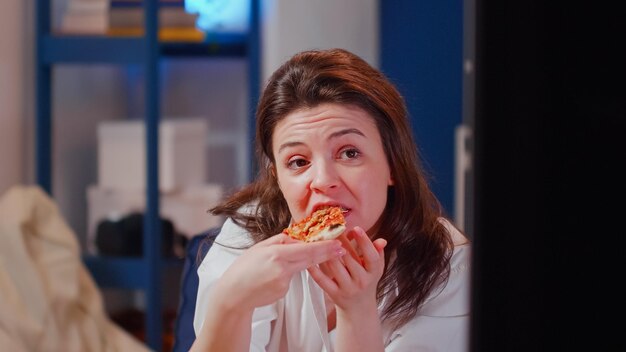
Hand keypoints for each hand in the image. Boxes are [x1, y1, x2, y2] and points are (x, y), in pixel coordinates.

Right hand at [212, 233, 346, 312]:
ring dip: (297, 263)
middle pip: (310, 259)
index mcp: (276, 254)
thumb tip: (299, 237)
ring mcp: (284, 282)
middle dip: (327, 254)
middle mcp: (282, 269)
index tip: (338, 243)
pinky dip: (284, 275)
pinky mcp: (283, 291)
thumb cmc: (243, 268)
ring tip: (272, 265)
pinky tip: (268, 278)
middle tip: (341, 249)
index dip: (324, 247)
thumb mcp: (260, 247)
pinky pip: (290, 278)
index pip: (307, 249)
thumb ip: (281, 240)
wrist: (233, 294)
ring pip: (299, 268)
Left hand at [307, 226, 385, 310]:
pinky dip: (315, 270)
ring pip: (335, 267)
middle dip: (340, 241)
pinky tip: (309, 259)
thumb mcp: (375, 268)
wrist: (359, 307)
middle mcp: (362, 281)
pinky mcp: (334, 294)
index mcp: (373, 272)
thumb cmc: (366, 281)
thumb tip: (381, 240)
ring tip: (321, 238)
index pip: (372, 256)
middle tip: (331, 227)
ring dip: (327, 252)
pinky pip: (322, 280)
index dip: (364, 242)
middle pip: (350, 258)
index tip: (356, 228)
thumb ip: (377, 252)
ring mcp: (347, 288)